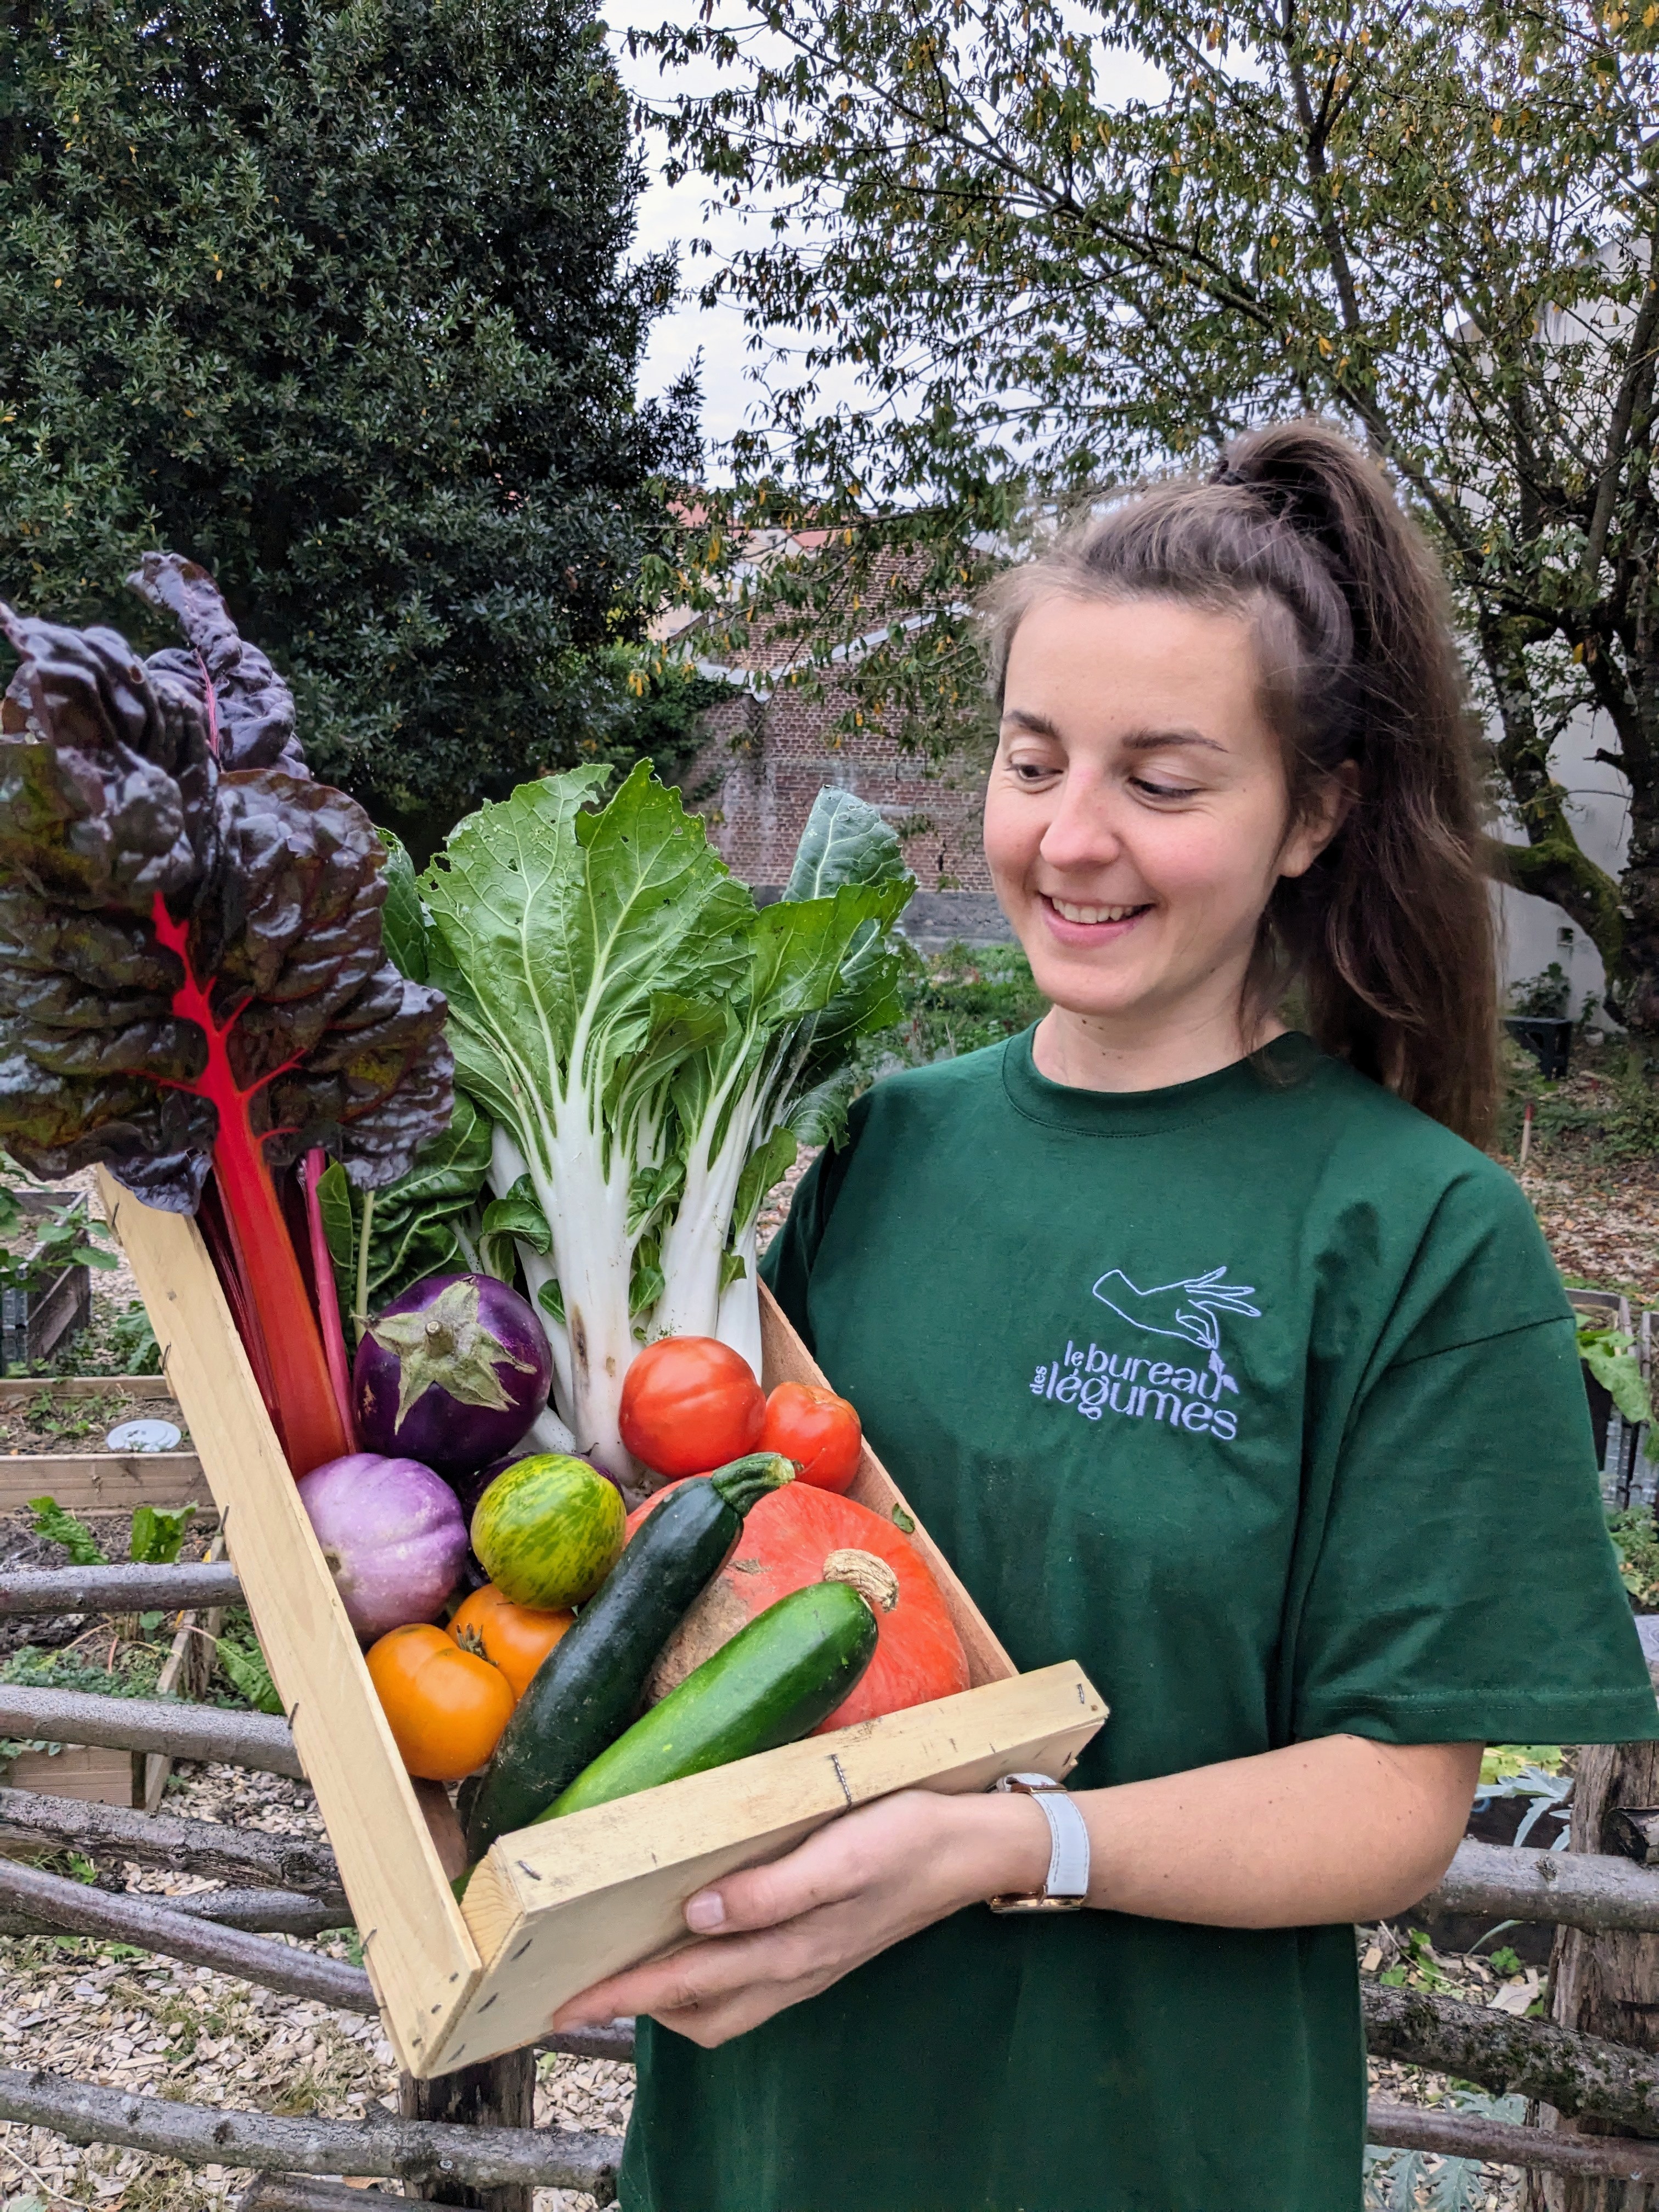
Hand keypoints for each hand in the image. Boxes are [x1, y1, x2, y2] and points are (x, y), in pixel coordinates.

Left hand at [548, 1787, 1051, 2048]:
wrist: (977, 1847)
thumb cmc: (908, 1839)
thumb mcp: (842, 1855)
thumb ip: (770, 1892)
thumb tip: (694, 1918)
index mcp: (791, 1949)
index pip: (684, 1984)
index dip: (620, 1995)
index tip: (562, 2005)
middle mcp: (794, 1968)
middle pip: (696, 2011)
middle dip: (634, 2005)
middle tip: (579, 1986)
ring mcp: (811, 1962)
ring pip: (722, 2004)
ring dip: (670, 1996)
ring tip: (627, 1966)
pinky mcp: (823, 1945)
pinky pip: (748, 1982)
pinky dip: (708, 1976)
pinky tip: (699, 1941)